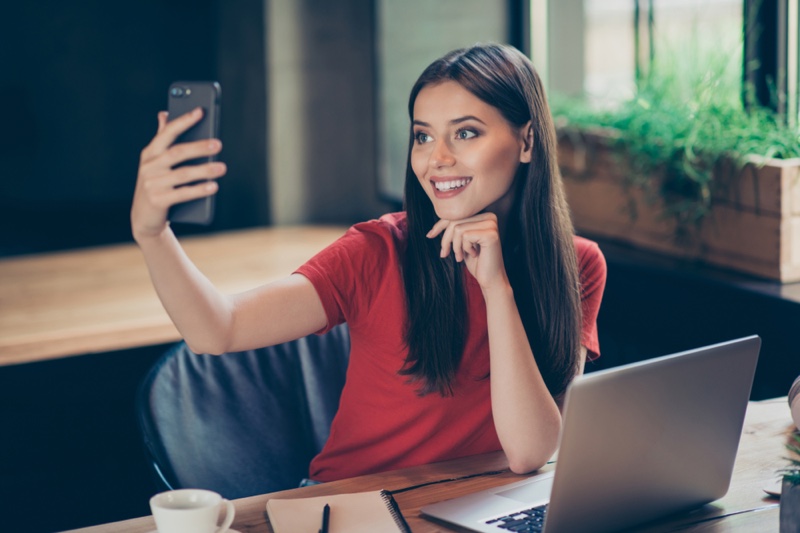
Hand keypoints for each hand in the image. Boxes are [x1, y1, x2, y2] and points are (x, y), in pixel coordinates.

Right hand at [131, 108, 225, 239]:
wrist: (144, 218)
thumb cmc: (156, 185)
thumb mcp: (155, 163)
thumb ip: (162, 139)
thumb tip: (164, 113)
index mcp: (149, 153)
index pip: (167, 133)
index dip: (183, 121)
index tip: (201, 111)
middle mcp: (149, 166)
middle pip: (177, 153)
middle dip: (199, 147)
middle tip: (218, 144)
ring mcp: (151, 184)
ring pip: (182, 174)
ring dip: (204, 170)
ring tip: (221, 167)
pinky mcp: (158, 200)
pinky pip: (182, 193)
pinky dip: (199, 190)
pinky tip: (213, 186)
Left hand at [426, 213, 509, 290]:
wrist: (491, 279)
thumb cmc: (476, 262)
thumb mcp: (461, 243)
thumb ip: (453, 231)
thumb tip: (431, 231)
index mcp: (483, 216)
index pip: (456, 215)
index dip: (440, 226)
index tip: (430, 235)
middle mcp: (489, 217)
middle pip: (455, 221)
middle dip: (446, 240)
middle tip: (447, 254)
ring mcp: (491, 225)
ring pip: (458, 229)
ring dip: (455, 246)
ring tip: (461, 256)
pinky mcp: (490, 234)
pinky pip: (465, 236)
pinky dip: (464, 248)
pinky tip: (474, 254)